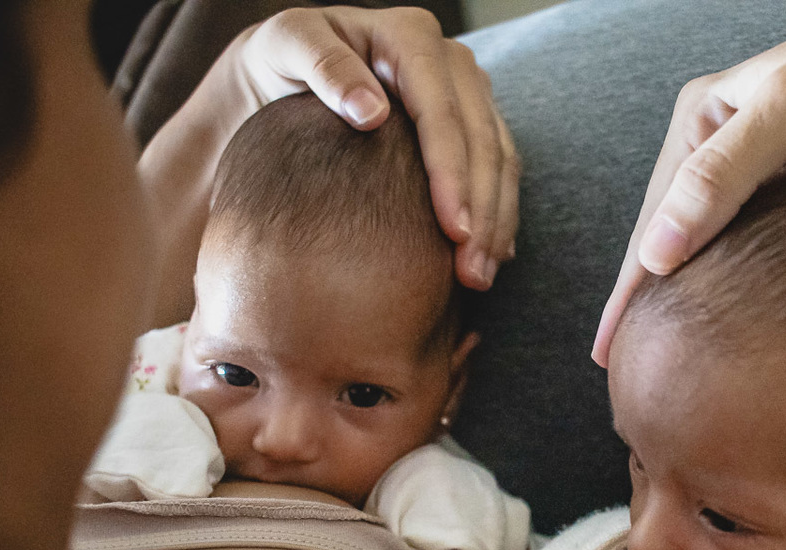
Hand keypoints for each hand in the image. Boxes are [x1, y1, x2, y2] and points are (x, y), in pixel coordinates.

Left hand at [234, 6, 518, 288]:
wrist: (287, 71)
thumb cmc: (284, 57)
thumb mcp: (287, 45)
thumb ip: (324, 67)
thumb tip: (372, 113)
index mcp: (411, 37)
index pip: (443, 114)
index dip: (452, 175)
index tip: (453, 230)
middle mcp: (451, 62)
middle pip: (483, 142)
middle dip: (483, 211)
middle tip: (472, 272)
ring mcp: (467, 93)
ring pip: (500, 160)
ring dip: (497, 221)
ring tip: (481, 275)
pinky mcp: (472, 123)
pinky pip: (499, 169)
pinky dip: (498, 214)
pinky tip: (492, 254)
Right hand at [591, 0, 785, 364]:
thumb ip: (718, 179)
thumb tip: (654, 258)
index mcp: (702, 116)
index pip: (650, 220)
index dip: (627, 288)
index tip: (609, 350)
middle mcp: (723, 141)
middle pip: (672, 233)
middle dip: (648, 293)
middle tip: (625, 361)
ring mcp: (762, 166)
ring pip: (711, 241)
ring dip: (690, 290)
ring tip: (667, 344)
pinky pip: (751, 242)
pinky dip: (733, 279)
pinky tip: (727, 310)